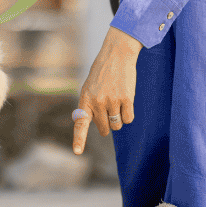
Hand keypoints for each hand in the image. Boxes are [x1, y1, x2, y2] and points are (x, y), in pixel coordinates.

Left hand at [72, 27, 140, 154]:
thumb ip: (92, 106)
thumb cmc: (103, 72)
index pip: (81, 123)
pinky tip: (126, 100)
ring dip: (119, 119)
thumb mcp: (90, 87)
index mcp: (85, 99)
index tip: (77, 152)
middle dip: (107, 123)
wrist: (117, 54)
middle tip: (109, 108)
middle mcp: (97, 102)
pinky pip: (128, 119)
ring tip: (117, 101)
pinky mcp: (126, 99)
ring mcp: (112, 101)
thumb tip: (104, 128)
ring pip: (117, 125)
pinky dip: (128, 114)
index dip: (79, 139)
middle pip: (104, 129)